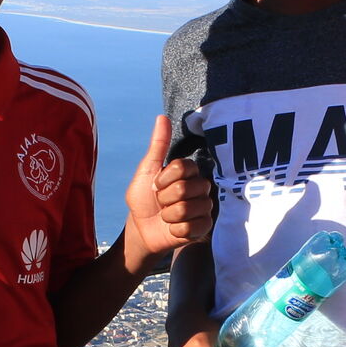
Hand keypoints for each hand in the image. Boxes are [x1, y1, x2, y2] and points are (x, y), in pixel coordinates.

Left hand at [125, 115, 213, 262]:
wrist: (141, 228)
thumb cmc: (143, 198)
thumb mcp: (147, 170)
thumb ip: (157, 145)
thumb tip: (162, 117)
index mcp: (189, 172)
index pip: (182, 167)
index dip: (163, 179)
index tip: (155, 185)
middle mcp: (201, 187)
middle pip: (184, 188)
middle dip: (165, 199)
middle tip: (161, 203)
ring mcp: (204, 207)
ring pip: (187, 209)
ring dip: (169, 216)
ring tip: (167, 216)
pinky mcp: (204, 227)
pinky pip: (191, 227)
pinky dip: (175, 230)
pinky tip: (173, 229)